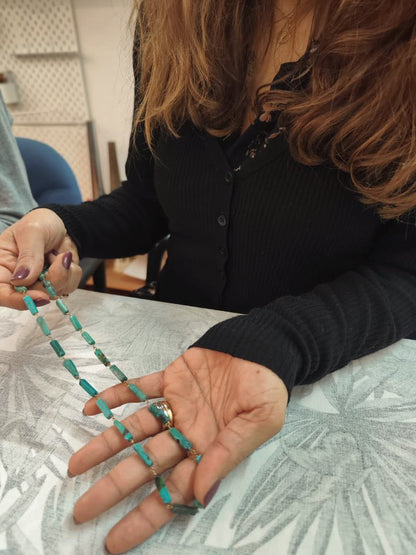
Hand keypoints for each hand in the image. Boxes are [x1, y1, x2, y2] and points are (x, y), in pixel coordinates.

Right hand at [0, 208, 81, 308]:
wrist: (61, 223)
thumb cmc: (39, 222)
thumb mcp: (32, 232)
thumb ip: (28, 256)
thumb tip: (21, 280)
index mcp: (1, 266)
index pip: (1, 293)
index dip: (18, 300)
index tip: (41, 296)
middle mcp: (17, 280)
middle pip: (31, 297)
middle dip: (51, 281)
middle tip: (62, 260)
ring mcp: (37, 284)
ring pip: (52, 294)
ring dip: (64, 274)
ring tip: (61, 254)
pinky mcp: (54, 284)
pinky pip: (67, 288)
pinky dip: (71, 273)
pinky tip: (65, 259)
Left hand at [69, 347, 288, 553]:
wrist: (263, 346)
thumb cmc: (268, 387)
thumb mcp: (259, 423)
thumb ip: (227, 454)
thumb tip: (202, 494)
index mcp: (208, 450)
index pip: (173, 492)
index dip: (144, 518)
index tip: (114, 541)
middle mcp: (186, 433)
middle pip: (145, 465)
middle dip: (113, 488)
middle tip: (81, 511)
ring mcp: (175, 406)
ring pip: (134, 430)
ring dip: (105, 445)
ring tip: (75, 464)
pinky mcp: (170, 378)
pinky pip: (138, 388)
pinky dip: (115, 395)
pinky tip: (91, 406)